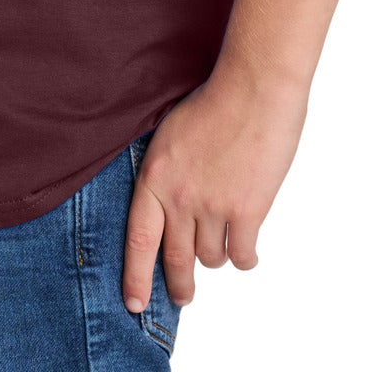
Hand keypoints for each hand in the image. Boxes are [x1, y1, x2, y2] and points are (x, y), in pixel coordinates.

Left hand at [123, 65, 308, 310]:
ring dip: (217, 256)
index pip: (139, 239)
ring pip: (211, 258)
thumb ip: (168, 174)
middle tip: (183, 297)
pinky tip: (248, 251)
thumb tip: (171, 209)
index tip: (135, 303)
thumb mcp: (172, 135)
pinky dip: (245, 258)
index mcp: (155, 176)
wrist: (254, 86)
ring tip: (224, 241)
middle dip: (179, 286)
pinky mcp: (247, 211)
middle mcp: (179, 197)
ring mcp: (213, 206)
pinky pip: (242, 255)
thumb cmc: (216, 100)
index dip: (135, 276)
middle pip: (176, 259)